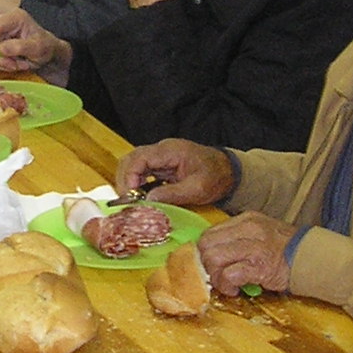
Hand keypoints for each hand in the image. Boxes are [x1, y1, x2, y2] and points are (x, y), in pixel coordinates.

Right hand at [0, 7, 70, 79]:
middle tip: (15, 64)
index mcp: (15, 18)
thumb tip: (1, 48)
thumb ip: (19, 47)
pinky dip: (5, 65)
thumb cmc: (45, 46)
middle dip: (2, 57)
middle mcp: (5, 25)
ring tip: (20, 64)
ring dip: (5, 63)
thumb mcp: (37, 47)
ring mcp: (1, 36)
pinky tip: (16, 64)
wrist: (49, 54)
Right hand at [115, 138, 232, 206]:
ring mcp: (160, 158)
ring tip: (132, 201)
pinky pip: (141, 172)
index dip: (130, 175)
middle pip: (131, 159)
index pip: (140, 157)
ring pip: (133, 165)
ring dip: (129, 182)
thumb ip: (173, 194)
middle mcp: (161, 151)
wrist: (228, 171)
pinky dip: (136, 184)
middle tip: (127, 201)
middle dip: (124, 179)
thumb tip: (148, 201)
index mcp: (170, 151)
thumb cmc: (216, 176)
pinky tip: (139, 198)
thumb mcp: (198, 188)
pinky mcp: (160, 166)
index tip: (130, 194)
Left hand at [197, 211, 296, 294]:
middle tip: (214, 276)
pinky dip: (227, 285)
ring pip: (213, 258)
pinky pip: (229, 275)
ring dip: (214, 277)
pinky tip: (234, 290)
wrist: (311, 259)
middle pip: (206, 245)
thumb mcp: (260, 233)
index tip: (209, 265)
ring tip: (225, 284)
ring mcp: (253, 246)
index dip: (203, 252)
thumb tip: (213, 252)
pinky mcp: (259, 266)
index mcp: (246, 220)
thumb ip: (238, 238)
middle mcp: (247, 229)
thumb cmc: (285, 250)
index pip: (210, 233)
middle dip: (205, 265)